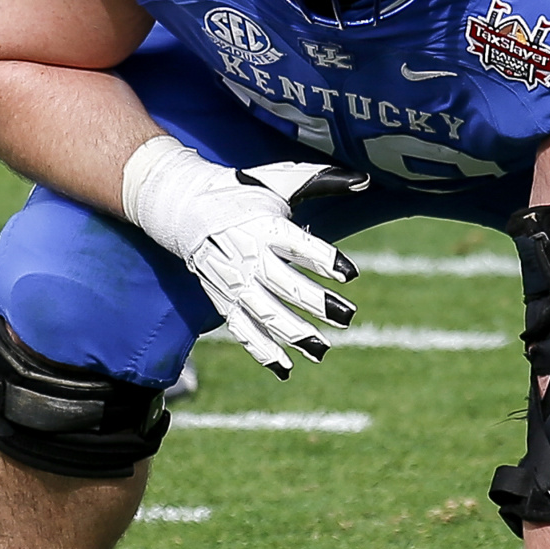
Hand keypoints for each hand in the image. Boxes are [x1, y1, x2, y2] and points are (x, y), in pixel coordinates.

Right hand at [122, 136, 366, 377]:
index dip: (324, 259)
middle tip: (348, 318)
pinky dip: (262, 350)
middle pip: (284, 285)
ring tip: (323, 350)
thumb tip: (365, 180)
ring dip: (293, 334)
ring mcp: (233, 281)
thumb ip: (322, 182)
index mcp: (264, 225)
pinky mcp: (222, 299)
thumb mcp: (280, 180)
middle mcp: (248, 255)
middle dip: (316, 304)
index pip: (298, 245)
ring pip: (265, 313)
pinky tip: (286, 368)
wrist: (183, 206)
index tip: (350, 274)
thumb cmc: (242, 191)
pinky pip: (242, 329)